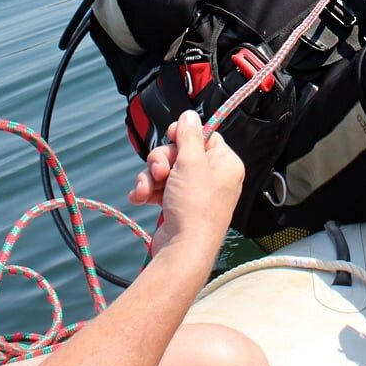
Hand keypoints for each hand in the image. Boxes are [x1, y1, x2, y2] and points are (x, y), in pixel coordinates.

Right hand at [129, 110, 243, 258]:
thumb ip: (189, 135)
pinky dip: (148, 190)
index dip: (185, 135)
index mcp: (225, 163)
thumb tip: (189, 115)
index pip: (205, 136)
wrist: (183, 251)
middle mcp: (212, 177)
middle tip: (160, 170)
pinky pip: (159, 187)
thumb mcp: (191, 162)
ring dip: (151, 176)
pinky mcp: (177, 206)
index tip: (171, 135)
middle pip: (180, 152)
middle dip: (162, 159)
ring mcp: (194, 193)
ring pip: (166, 169)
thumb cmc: (195, 207)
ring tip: (146, 188)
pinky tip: (140, 197)